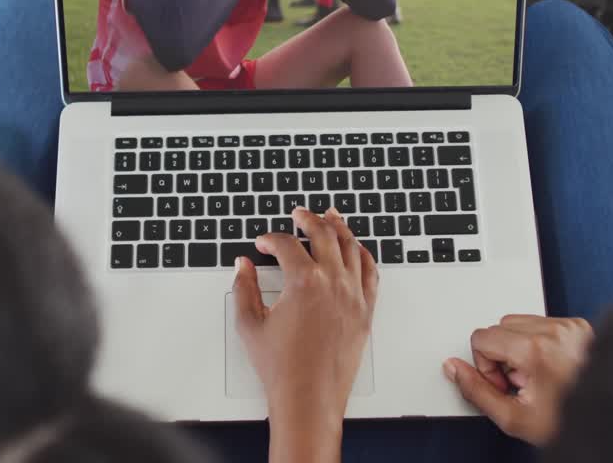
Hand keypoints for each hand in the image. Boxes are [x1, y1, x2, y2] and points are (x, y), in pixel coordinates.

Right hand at [233, 208, 378, 461]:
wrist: (309, 399)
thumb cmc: (282, 369)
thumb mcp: (250, 325)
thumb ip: (244, 288)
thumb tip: (242, 266)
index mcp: (303, 282)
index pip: (286, 244)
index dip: (270, 239)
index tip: (263, 243)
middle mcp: (333, 283)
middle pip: (323, 234)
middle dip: (308, 218)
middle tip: (299, 213)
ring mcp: (353, 296)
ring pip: (350, 246)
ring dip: (339, 227)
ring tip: (331, 217)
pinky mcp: (365, 310)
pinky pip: (370, 272)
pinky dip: (363, 254)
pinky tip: (356, 248)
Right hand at [443, 315, 592, 445]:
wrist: (608, 420)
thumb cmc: (568, 422)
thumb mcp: (513, 417)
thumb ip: (475, 390)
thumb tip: (453, 368)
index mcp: (534, 349)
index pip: (482, 337)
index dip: (485, 365)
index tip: (505, 384)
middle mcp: (553, 331)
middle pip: (499, 327)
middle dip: (502, 354)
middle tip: (522, 382)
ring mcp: (569, 326)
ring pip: (519, 322)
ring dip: (520, 346)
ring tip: (537, 375)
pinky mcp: (579, 325)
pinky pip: (542, 322)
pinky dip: (540, 341)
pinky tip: (550, 366)